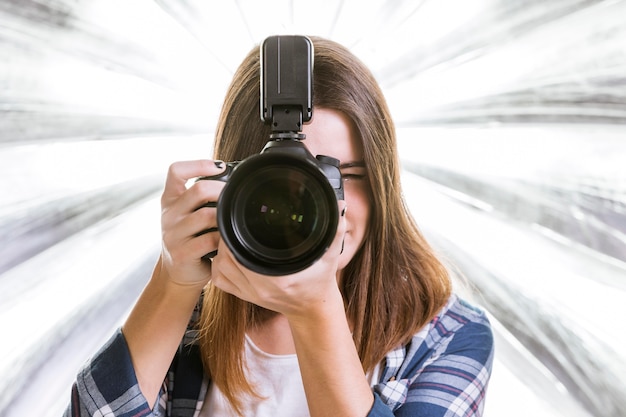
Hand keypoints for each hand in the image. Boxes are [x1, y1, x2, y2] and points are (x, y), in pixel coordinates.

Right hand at [159, 160, 225, 287]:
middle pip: (198, 190)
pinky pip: (209, 239)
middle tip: (235, 196)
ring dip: (225, 217)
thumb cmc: (188, 239)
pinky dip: (223, 238)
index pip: (176, 171)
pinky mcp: (182, 253)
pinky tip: (227, 239)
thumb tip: (231, 180)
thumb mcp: (186, 214)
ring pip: (206, 215)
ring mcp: (173, 234)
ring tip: (232, 220)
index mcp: (170, 200)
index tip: (220, 166)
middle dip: (222, 191)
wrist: (176, 272)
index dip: (198, 164)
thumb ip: (200, 198)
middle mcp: (169, 214)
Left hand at [210, 200, 347, 317]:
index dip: (235, 238)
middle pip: (227, 260)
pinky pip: (221, 282)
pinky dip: (219, 267)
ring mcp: (251, 295)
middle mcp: (261, 289)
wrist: (312, 308)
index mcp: (279, 279)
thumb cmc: (320, 281)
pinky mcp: (245, 297)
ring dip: (221, 252)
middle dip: (226, 240)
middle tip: (232, 224)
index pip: (243, 256)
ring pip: (221, 270)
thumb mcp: (331, 255)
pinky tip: (226, 255)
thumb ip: (336, 231)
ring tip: (229, 236)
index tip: (238, 221)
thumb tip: (340, 207)